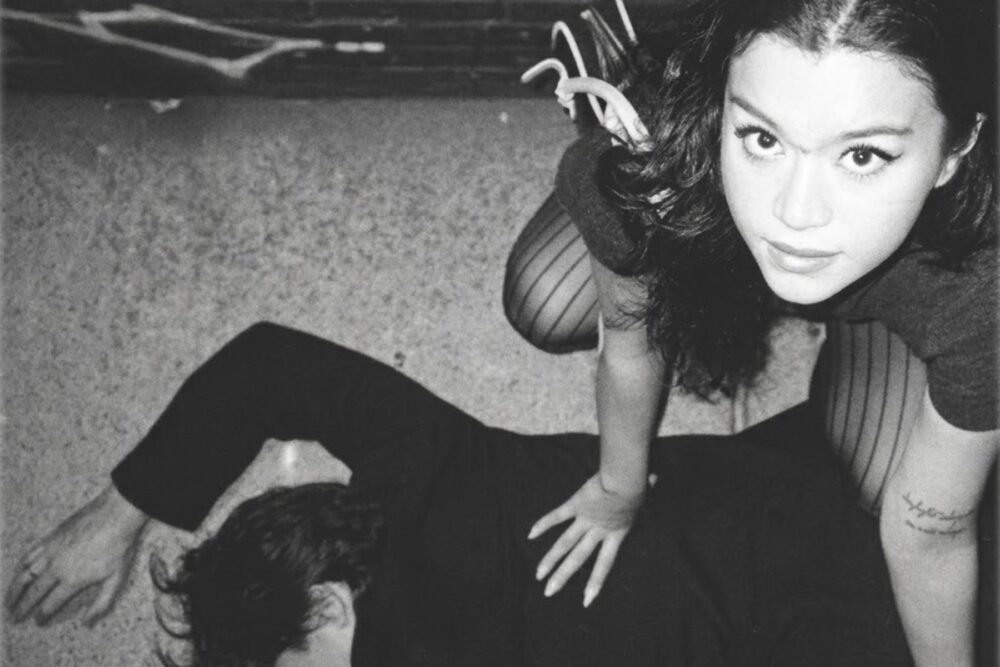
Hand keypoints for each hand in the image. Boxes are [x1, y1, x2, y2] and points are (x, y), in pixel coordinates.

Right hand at [6, 485, 148, 624]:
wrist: (116, 514)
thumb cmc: (120, 547)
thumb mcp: (116, 579)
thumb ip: (101, 603)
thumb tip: (86, 622)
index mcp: (72, 580)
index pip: (51, 604)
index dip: (43, 615)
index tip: (38, 622)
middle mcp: (56, 568)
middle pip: (34, 592)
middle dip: (22, 607)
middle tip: (14, 618)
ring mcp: (50, 552)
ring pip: (25, 575)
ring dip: (14, 591)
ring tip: (8, 602)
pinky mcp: (50, 538)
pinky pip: (28, 556)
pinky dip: (19, 568)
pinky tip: (17, 574)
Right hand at [528, 473, 644, 606]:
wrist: (625, 480)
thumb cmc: (638, 485)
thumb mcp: (643, 494)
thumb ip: (646, 489)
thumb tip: (654, 477)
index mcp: (616, 534)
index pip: (604, 564)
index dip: (595, 582)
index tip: (586, 601)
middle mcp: (598, 531)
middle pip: (578, 558)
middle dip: (563, 576)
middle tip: (549, 592)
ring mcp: (585, 519)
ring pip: (564, 543)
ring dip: (550, 560)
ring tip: (538, 574)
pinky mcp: (575, 504)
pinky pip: (558, 516)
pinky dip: (544, 524)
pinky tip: (530, 535)